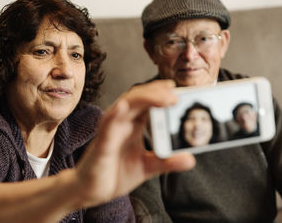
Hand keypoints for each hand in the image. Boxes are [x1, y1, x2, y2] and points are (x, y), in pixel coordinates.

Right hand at [75, 80, 195, 206]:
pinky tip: (123, 107)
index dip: (161, 93)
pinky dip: (114, 115)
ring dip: (144, 98)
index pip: (147, 102)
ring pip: (125, 105)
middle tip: (176, 93)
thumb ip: (167, 162)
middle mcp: (121, 123)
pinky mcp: (101, 145)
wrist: (91, 191)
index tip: (180, 90)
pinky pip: (106, 127)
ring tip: (165, 97)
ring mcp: (110, 131)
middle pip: (138, 98)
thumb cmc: (114, 174)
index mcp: (132, 125)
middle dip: (157, 92)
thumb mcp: (147, 167)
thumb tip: (190, 158)